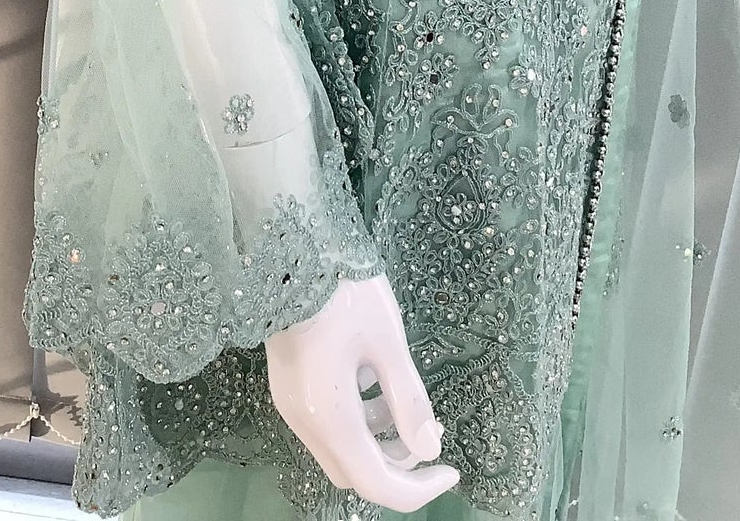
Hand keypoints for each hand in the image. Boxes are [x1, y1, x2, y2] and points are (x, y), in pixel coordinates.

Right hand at [264, 274, 459, 510]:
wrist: (292, 251)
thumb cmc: (345, 294)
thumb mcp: (388, 344)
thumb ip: (409, 401)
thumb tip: (430, 448)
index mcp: (330, 417)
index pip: (376, 482)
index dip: (418, 488)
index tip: (450, 468)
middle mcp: (305, 422)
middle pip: (354, 472)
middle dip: (396, 463)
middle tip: (427, 430)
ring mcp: (292, 405)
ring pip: (339, 448)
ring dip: (376, 439)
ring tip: (403, 401)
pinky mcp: (289, 387)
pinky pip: (326, 422)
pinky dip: (356, 418)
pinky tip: (372, 379)